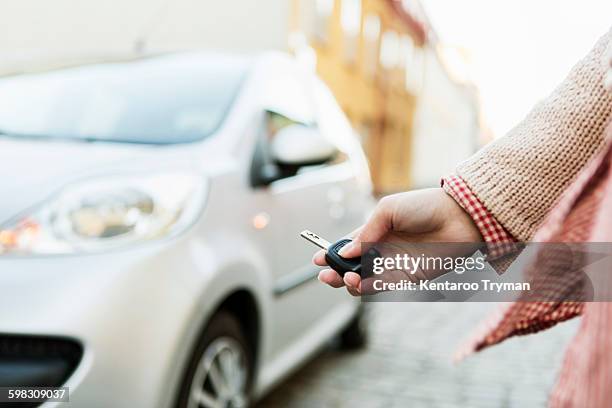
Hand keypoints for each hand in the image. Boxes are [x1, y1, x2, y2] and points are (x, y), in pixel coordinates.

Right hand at [313, 188, 482, 295]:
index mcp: (375, 231)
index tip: (318, 260)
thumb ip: (366, 232)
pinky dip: (369, 288)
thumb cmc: (425, 206)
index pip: (348, 246)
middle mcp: (382, 250)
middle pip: (352, 267)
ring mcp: (395, 265)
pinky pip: (384, 287)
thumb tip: (345, 253)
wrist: (459, 217)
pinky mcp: (409, 278)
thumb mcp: (388, 209)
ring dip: (351, 282)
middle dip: (336, 273)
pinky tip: (361, 283)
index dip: (331, 254)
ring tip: (348, 277)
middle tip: (326, 275)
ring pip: (365, 281)